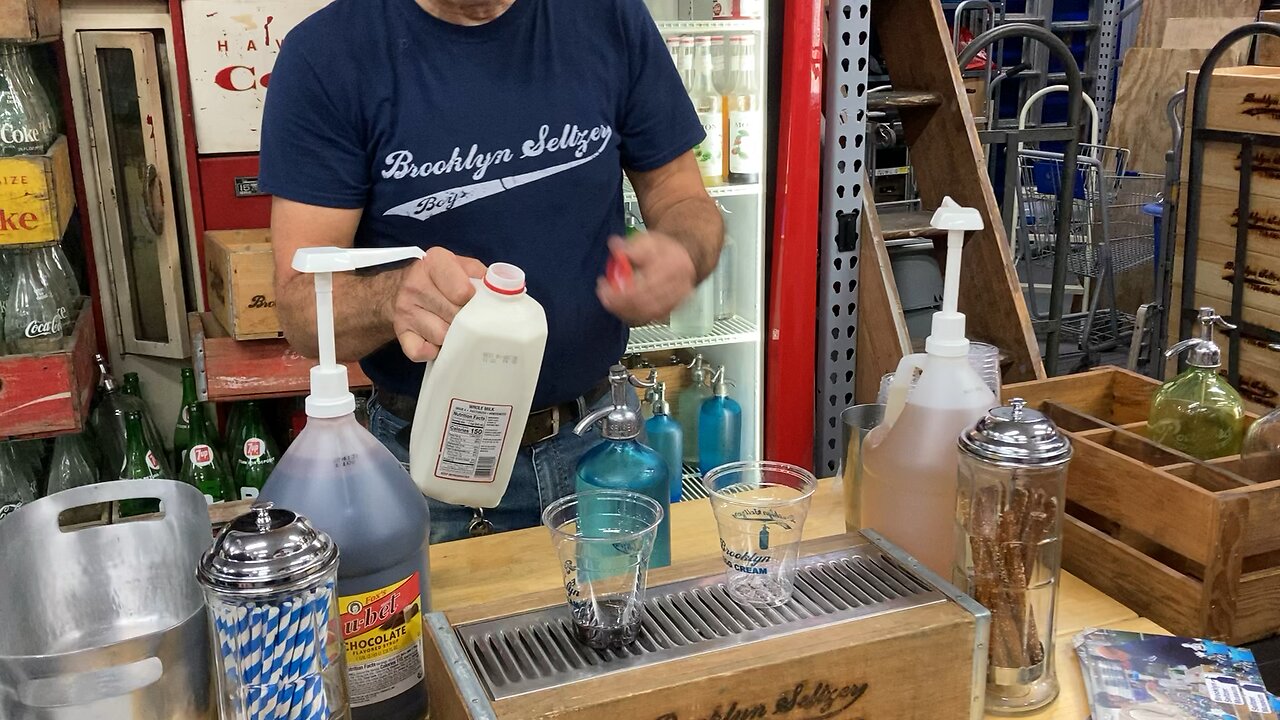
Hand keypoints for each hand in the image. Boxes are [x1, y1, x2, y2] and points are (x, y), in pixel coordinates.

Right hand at [388, 246, 486, 360]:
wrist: (399, 286)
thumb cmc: (441, 277)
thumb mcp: (461, 266)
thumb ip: (482, 276)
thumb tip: (505, 294)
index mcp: (435, 263)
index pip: (461, 291)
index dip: (474, 300)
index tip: (475, 302)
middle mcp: (416, 285)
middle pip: (454, 316)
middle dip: (467, 321)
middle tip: (470, 319)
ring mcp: (405, 310)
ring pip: (441, 336)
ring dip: (453, 338)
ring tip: (456, 329)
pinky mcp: (400, 331)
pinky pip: (420, 352)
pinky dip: (433, 352)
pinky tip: (439, 343)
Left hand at [596, 233, 697, 325]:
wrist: (683, 259)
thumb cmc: (665, 250)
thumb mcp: (648, 239)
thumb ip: (631, 245)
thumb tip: (616, 246)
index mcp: (673, 268)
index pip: (643, 286)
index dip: (620, 290)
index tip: (603, 284)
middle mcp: (678, 287)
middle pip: (644, 303)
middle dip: (618, 302)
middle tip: (604, 296)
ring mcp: (675, 301)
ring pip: (646, 314)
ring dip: (624, 311)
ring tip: (610, 302)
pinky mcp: (671, 309)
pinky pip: (649, 318)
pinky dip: (633, 316)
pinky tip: (622, 310)